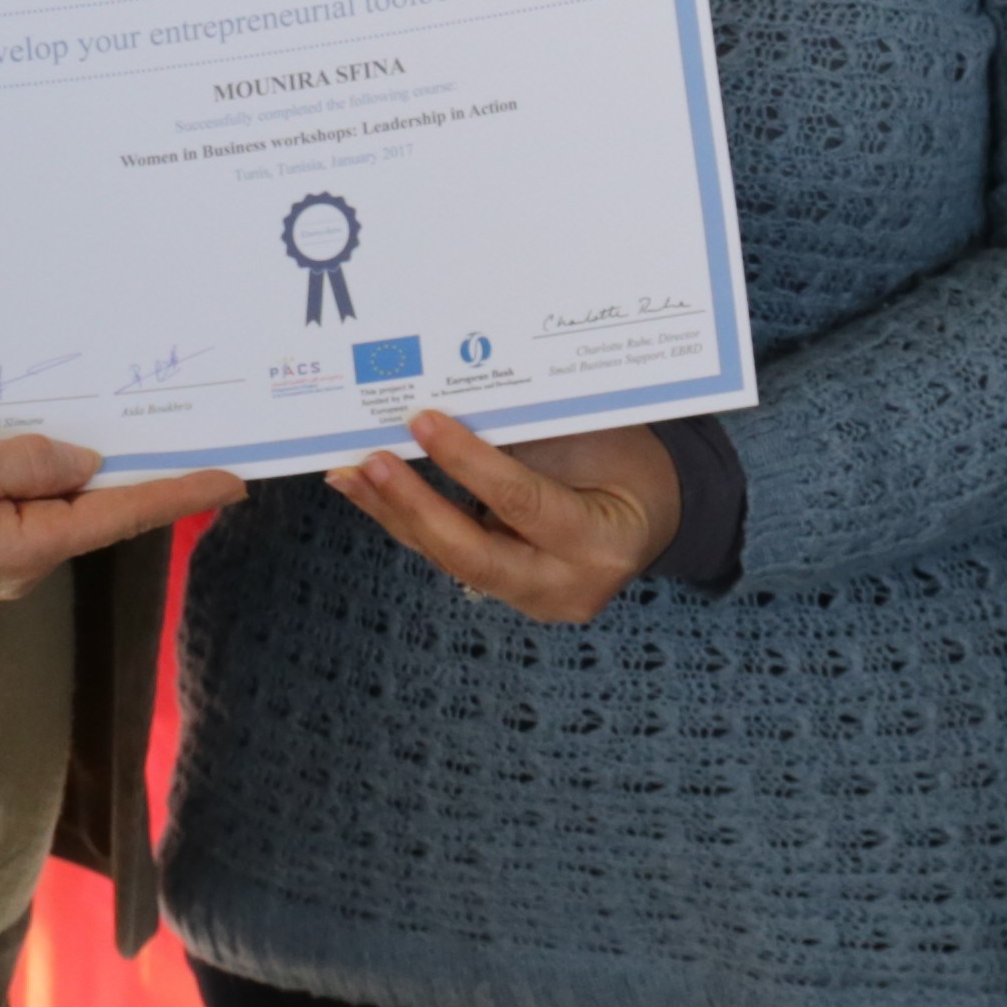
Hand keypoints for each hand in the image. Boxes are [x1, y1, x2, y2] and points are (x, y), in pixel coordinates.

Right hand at [0, 434, 237, 598]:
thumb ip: (28, 461)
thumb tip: (86, 461)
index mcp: (29, 548)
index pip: (121, 515)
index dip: (179, 495)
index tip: (233, 480)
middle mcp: (28, 562)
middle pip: (101, 511)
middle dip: (143, 475)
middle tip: (191, 434)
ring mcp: (7, 558)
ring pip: (68, 507)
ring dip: (97, 473)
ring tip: (133, 430)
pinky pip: (37, 507)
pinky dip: (57, 478)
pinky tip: (66, 450)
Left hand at [330, 413, 677, 625]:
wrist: (657, 510)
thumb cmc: (630, 461)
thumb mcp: (596, 439)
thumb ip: (531, 437)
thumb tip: (449, 406)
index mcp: (602, 542)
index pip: (524, 504)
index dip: (470, 463)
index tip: (425, 421)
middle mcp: (567, 585)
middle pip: (474, 553)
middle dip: (415, 506)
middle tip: (370, 461)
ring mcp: (535, 599)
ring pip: (452, 559)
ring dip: (396, 514)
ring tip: (349, 473)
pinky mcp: (507, 594)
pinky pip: (452, 557)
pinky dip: (410, 521)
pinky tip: (371, 492)